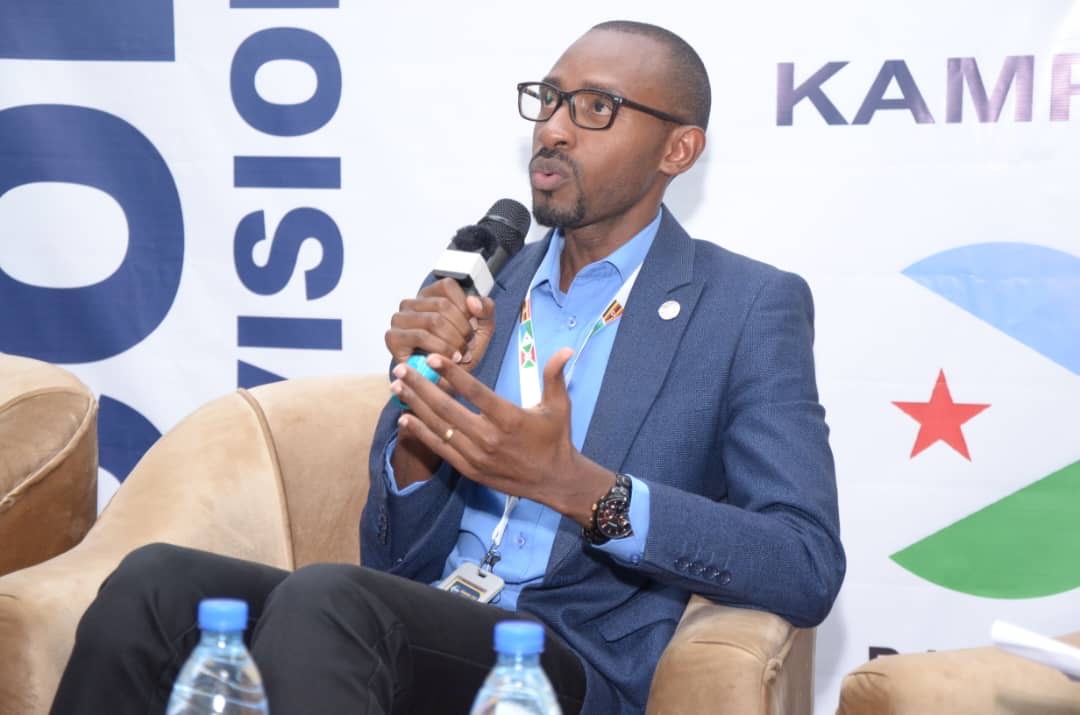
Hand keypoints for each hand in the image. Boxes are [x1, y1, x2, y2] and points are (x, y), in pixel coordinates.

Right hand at [384, 278, 494, 370]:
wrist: (448, 381)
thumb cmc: (460, 352)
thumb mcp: (482, 328)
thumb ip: (486, 309)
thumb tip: (472, 301)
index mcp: (429, 295)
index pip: (448, 286)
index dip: (465, 308)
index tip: (471, 327)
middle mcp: (411, 304)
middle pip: (443, 305)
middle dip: (462, 329)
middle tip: (467, 347)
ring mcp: (399, 320)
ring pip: (433, 320)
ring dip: (453, 341)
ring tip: (460, 354)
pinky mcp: (393, 338)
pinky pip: (421, 336)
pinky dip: (441, 348)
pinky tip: (449, 358)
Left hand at [390, 348, 614, 525]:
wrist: (554, 481)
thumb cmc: (555, 439)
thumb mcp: (559, 406)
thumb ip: (554, 376)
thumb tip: (565, 349)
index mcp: (509, 419)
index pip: (475, 392)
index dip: (452, 374)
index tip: (432, 358)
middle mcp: (489, 438)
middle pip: (447, 409)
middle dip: (420, 387)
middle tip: (400, 369)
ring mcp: (477, 456)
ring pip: (439, 428)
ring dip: (415, 406)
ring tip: (397, 387)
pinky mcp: (469, 469)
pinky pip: (440, 449)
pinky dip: (421, 433)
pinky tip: (405, 418)